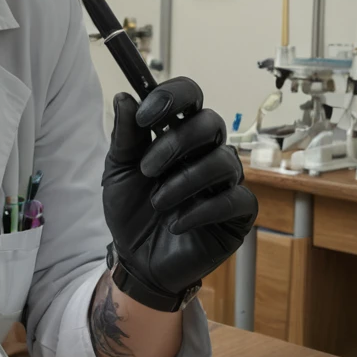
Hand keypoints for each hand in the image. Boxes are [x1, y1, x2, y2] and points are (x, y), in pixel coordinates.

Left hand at [102, 77, 257, 308]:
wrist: (136, 261)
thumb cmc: (131, 211)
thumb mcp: (119, 172)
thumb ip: (125, 137)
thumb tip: (125, 97)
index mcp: (179, 134)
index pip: (191, 96)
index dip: (172, 97)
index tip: (145, 117)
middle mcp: (206, 152)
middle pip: (211, 123)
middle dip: (177, 141)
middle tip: (147, 169)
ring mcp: (225, 182)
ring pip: (224, 160)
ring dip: (185, 180)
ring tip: (158, 202)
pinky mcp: (237, 214)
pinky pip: (236, 199)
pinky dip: (203, 210)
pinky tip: (176, 223)